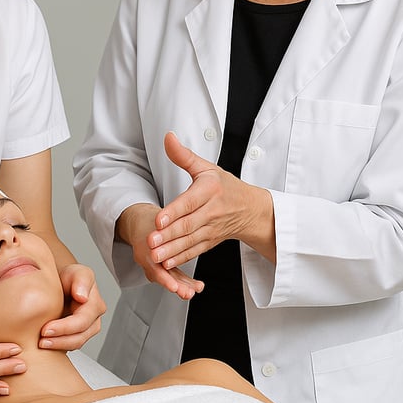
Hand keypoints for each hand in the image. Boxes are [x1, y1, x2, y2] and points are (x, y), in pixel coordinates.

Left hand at [39, 263, 105, 348]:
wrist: (62, 283)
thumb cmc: (70, 277)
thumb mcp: (76, 272)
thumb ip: (81, 279)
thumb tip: (82, 297)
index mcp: (95, 304)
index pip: (82, 322)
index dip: (64, 328)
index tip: (46, 329)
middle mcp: (94, 320)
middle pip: (79, 337)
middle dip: (60, 340)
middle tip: (41, 340)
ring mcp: (87, 330)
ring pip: (75, 344)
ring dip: (58, 345)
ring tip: (41, 344)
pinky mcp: (77, 336)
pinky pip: (69, 345)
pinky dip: (57, 346)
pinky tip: (46, 343)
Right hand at [117, 202, 203, 299]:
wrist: (138, 222)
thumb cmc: (150, 220)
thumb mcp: (156, 220)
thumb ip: (168, 226)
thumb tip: (181, 225)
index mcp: (144, 249)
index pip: (153, 267)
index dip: (164, 278)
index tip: (174, 286)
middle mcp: (147, 260)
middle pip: (161, 276)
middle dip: (175, 286)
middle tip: (188, 293)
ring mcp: (152, 265)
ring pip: (167, 277)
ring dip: (181, 286)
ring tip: (194, 291)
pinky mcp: (159, 266)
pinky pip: (170, 275)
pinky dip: (182, 281)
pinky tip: (196, 286)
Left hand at [148, 133, 275, 269]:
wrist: (252, 209)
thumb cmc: (225, 186)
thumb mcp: (206, 167)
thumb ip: (184, 156)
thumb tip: (168, 138)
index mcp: (209, 190)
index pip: (189, 202)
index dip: (174, 212)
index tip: (158, 219)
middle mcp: (211, 211)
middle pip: (188, 225)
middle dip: (168, 235)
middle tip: (150, 242)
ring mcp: (211, 229)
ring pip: (190, 241)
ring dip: (171, 250)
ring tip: (154, 256)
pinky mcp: (210, 241)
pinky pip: (195, 251)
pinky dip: (181, 258)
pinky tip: (166, 264)